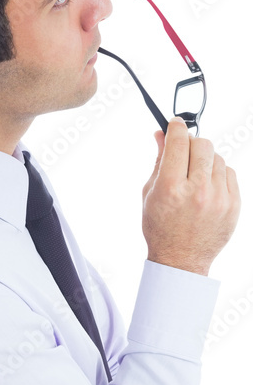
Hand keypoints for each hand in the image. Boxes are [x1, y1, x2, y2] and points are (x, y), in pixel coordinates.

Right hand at [142, 117, 240, 275]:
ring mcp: (219, 198)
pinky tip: (207, 189)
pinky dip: (218, 175)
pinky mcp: (233, 205)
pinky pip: (229, 173)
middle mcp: (197, 191)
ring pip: (217, 157)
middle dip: (191, 145)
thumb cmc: (161, 228)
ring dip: (205, 161)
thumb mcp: (150, 193)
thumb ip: (158, 161)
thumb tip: (162, 133)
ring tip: (195, 179)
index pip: (178, 141)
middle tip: (184, 156)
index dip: (176, 127)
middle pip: (202, 144)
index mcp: (171, 188)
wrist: (181, 259)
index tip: (175, 124)